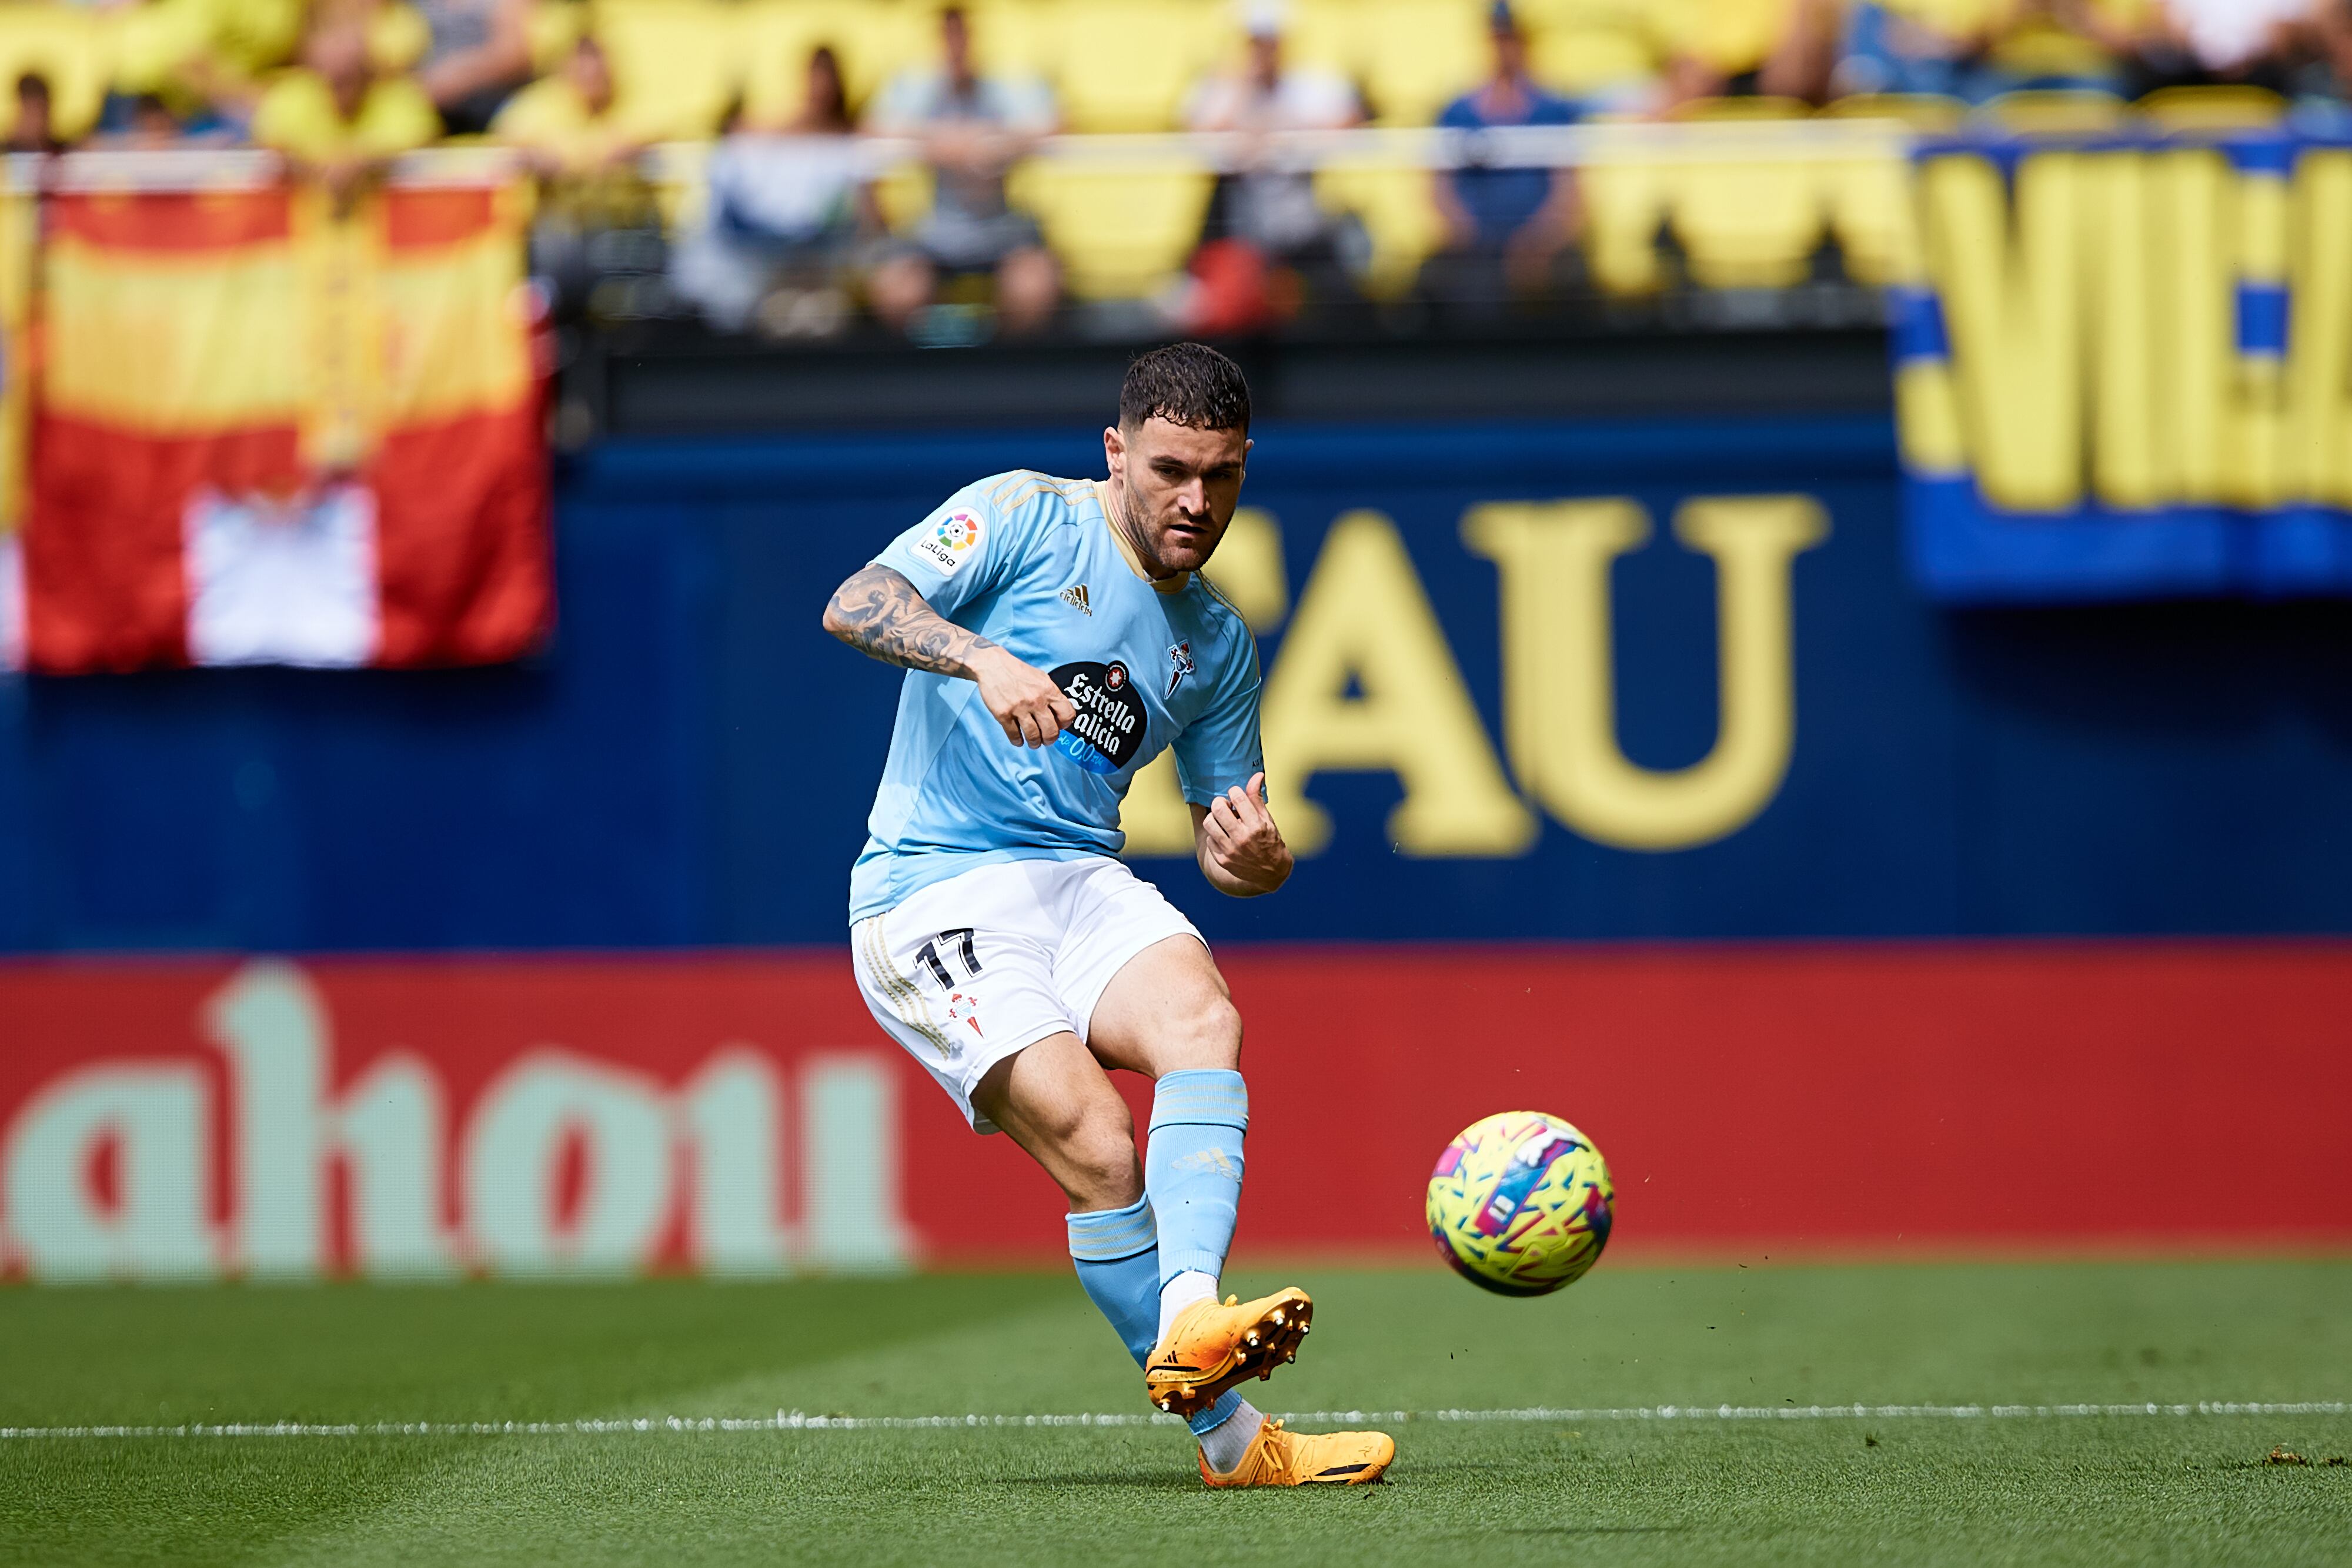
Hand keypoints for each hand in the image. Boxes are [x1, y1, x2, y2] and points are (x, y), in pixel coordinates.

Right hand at [972, 645, 1076, 747]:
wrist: (993, 666)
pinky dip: (1017, 741)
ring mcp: (1019, 708)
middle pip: (1051, 730)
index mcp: (1048, 691)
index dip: (1065, 724)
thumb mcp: (1041, 678)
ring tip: (1033, 743)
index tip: (1060, 726)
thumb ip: (1052, 694)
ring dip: (1035, 743)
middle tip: (1047, 740)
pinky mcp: (1003, 714)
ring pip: (1033, 736)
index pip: (1067, 714)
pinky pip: (1014, 735)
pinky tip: (1018, 740)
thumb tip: (1060, 712)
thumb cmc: (1018, 672)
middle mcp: (1036, 701)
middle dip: (1050, 739)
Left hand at [1199, 773, 1291, 894]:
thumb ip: (1257, 798)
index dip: (1234, 792)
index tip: (1235, 794)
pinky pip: (1210, 839)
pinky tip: (1223, 834)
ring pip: (1209, 823)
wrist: (1270, 872)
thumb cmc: (1270, 840)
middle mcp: (1243, 838)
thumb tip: (1257, 775)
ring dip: (1213, 817)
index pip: (1238, 798)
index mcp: (1257, 825)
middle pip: (1219, 808)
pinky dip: (1214, 834)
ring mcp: (1231, 850)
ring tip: (1221, 818)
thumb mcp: (1267, 819)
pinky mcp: (1222, 860)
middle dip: (1220, 802)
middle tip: (1224, 804)